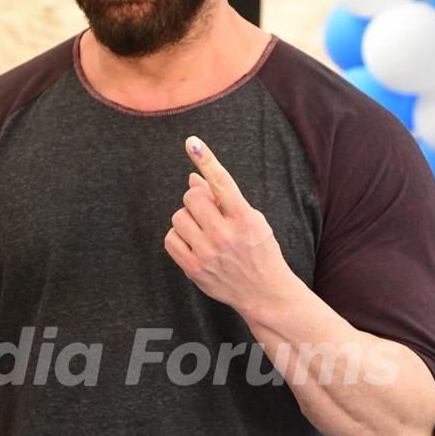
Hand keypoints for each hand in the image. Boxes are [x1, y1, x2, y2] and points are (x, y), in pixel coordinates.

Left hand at [164, 136, 290, 318]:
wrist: (264, 293)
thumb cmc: (258, 250)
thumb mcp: (252, 220)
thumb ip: (223, 200)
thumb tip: (192, 178)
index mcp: (244, 218)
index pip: (222, 182)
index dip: (206, 160)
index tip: (192, 142)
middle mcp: (225, 234)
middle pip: (192, 197)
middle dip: (197, 200)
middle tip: (209, 213)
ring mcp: (208, 253)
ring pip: (179, 216)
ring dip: (187, 218)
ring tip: (203, 230)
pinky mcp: (194, 269)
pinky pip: (170, 239)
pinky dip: (178, 237)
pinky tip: (193, 243)